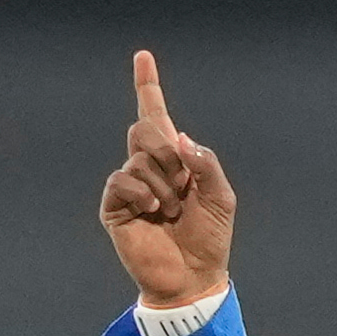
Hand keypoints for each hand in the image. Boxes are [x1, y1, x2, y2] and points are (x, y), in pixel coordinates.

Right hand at [97, 49, 235, 310]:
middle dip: (168, 155)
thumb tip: (178, 138)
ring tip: (171, 212)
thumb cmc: (210, 239)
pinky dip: (142, 192)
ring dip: (163, 185)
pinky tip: (152, 210)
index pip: (156, 116)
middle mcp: (148, 168)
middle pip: (145, 129)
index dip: (148, 86)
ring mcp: (130, 187)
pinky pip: (121, 181)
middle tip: (182, 187)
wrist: (193, 279)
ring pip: (138, 158)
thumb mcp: (221, 197)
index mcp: (174, 160)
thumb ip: (205, 163)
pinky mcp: (115, 208)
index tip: (142, 57)